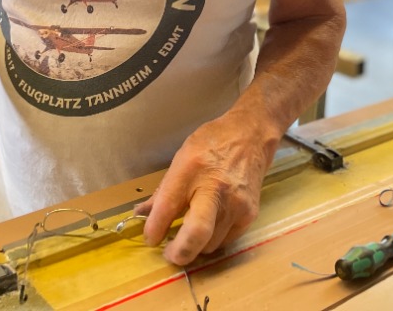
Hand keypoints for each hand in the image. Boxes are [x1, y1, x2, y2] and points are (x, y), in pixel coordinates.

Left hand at [137, 111, 271, 265]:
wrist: (250, 137)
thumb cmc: (212, 143)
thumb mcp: (181, 158)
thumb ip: (163, 190)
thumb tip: (142, 214)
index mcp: (192, 168)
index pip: (169, 205)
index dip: (155, 228)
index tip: (151, 237)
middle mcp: (215, 188)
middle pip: (196, 233)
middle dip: (179, 252)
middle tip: (169, 254)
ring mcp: (235, 204)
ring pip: (209, 244)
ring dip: (195, 246)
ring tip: (187, 235)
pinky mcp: (249, 215)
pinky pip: (225, 241)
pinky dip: (212, 240)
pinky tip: (208, 226)